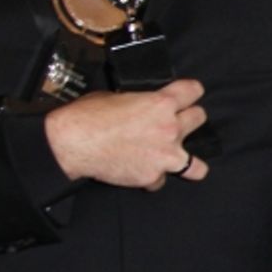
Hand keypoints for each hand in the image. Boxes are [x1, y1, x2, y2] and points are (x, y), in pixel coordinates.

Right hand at [44, 79, 208, 189]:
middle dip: (188, 119)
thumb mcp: (120, 96)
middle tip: (175, 123)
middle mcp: (170, 128)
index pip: (194, 91)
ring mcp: (164, 155)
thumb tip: (143, 107)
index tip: (188, 95)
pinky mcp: (151, 176)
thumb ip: (142, 102)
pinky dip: (153, 178)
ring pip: (196, 165)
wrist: (71, 144)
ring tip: (179, 159)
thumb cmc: (89, 115)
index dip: (190, 92)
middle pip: (199, 118)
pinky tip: (143, 173)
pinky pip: (161, 180)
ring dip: (187, 159)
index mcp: (162, 103)